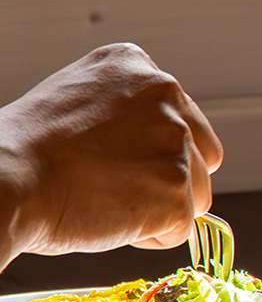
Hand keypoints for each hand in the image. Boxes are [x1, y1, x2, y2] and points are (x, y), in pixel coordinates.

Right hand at [0, 43, 222, 260]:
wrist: (4, 181)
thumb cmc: (25, 151)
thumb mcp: (75, 99)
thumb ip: (124, 109)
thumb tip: (156, 144)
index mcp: (137, 66)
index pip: (179, 116)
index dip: (148, 147)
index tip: (108, 156)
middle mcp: (165, 95)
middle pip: (202, 153)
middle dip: (170, 176)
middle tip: (115, 184)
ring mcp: (175, 144)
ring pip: (197, 193)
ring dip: (160, 207)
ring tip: (105, 199)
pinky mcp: (177, 192)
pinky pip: (181, 228)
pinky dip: (151, 235)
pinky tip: (108, 219)